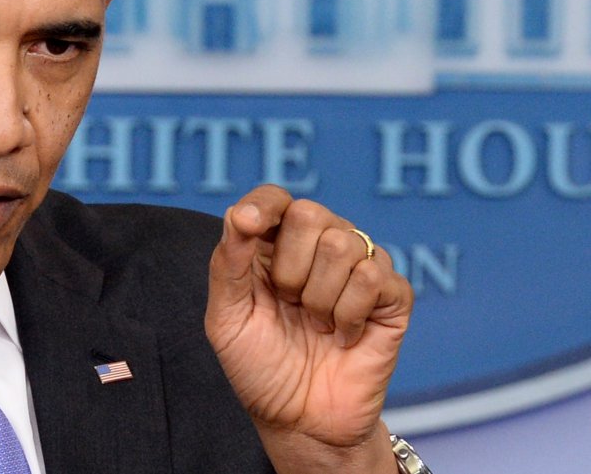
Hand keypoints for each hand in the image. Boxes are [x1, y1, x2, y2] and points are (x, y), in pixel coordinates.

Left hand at [205, 186, 412, 470]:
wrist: (300, 422)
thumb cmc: (260, 367)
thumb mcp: (227, 318)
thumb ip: (228, 262)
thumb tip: (239, 213)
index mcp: (274, 246)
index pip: (275, 198)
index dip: (265, 204)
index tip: (250, 225)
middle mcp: (319, 247)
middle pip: (310, 214)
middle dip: (290, 268)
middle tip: (288, 305)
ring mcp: (359, 268)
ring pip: (343, 244)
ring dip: (318, 298)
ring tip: (315, 324)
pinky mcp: (392, 296)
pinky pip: (373, 276)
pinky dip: (349, 313)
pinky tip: (343, 335)